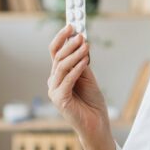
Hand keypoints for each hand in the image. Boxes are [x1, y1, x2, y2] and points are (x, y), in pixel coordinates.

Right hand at [47, 24, 109, 139]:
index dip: (61, 38)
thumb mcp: (87, 77)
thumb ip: (81, 63)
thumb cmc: (91, 101)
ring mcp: (55, 91)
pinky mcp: (60, 100)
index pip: (55, 52)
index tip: (71, 24)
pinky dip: (76, 69)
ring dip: (74, 54)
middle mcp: (53, 81)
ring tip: (86, 46)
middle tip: (80, 35)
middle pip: (57, 57)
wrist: (96, 124)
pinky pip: (67, 80)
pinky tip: (85, 61)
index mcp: (58, 75)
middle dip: (69, 44)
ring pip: (61, 67)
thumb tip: (81, 43)